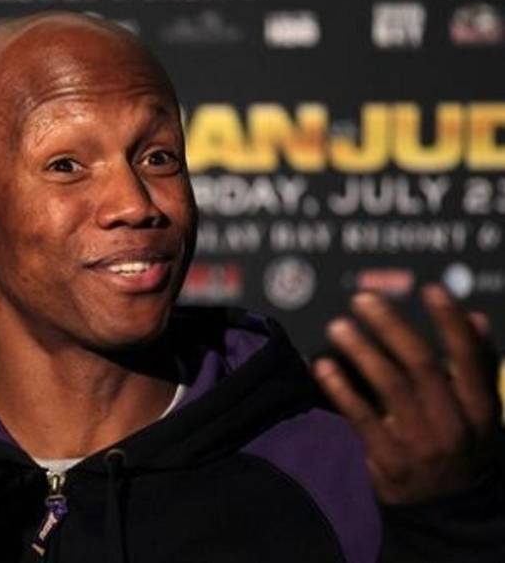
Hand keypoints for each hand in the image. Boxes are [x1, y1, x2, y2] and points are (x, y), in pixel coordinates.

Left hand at [313, 284, 500, 504]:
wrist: (448, 514)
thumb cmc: (462, 450)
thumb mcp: (480, 414)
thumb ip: (477, 366)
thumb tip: (474, 318)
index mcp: (482, 409)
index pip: (470, 357)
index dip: (450, 322)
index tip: (430, 289)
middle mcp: (455, 424)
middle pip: (421, 364)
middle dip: (391, 327)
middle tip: (363, 300)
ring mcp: (421, 444)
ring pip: (389, 386)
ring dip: (361, 351)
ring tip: (338, 326)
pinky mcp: (389, 461)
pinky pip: (361, 418)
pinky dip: (341, 390)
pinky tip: (323, 367)